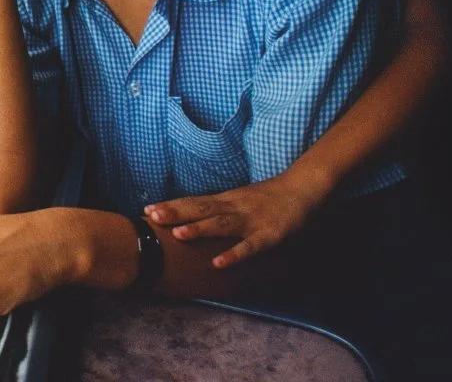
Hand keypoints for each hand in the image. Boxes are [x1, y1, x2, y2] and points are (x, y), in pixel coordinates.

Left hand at [144, 171, 330, 268]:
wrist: (303, 187)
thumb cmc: (270, 196)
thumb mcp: (240, 199)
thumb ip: (220, 208)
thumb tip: (195, 217)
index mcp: (227, 199)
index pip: (194, 201)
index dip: (172, 205)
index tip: (148, 209)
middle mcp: (234, 207)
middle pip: (201, 209)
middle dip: (176, 213)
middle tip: (151, 216)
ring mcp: (251, 220)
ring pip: (220, 224)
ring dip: (199, 229)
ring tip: (177, 234)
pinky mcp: (268, 235)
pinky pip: (248, 247)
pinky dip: (233, 254)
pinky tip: (218, 263)